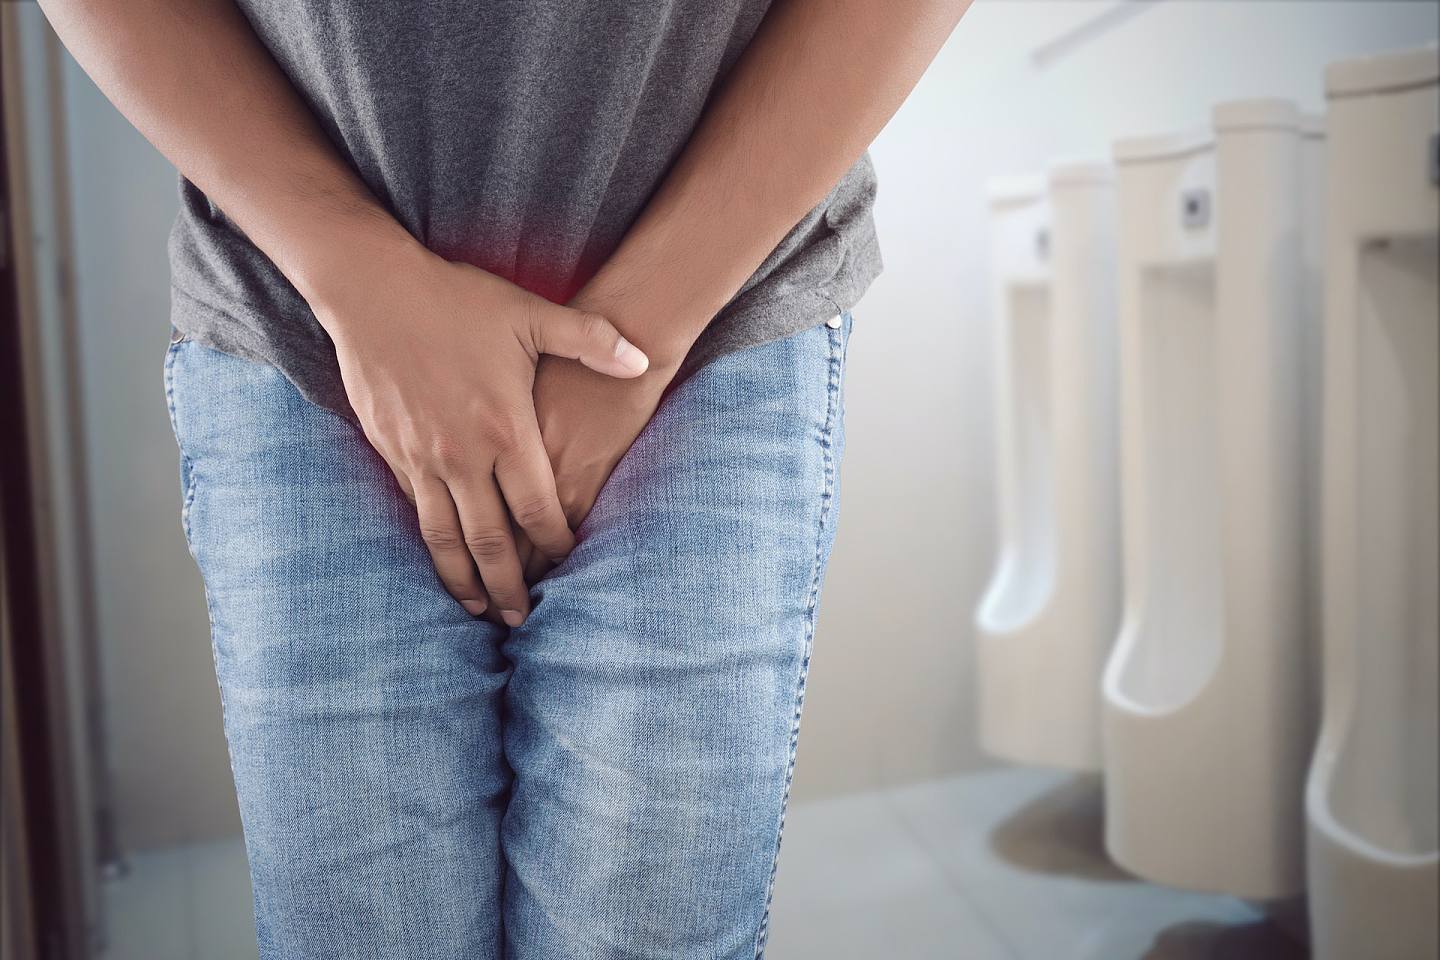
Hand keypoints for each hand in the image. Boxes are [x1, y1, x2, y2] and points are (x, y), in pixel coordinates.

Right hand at [308, 238, 648, 624]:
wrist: (373, 290)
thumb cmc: (456, 300)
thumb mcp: (530, 314)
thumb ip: (590, 341)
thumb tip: (643, 358)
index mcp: (504, 429)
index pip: (537, 507)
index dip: (555, 542)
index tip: (567, 561)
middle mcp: (462, 454)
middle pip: (491, 540)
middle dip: (509, 585)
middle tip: (524, 619)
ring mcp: (422, 457)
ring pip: (445, 537)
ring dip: (464, 579)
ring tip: (480, 608)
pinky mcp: (391, 450)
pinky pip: (415, 509)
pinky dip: (431, 543)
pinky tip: (442, 557)